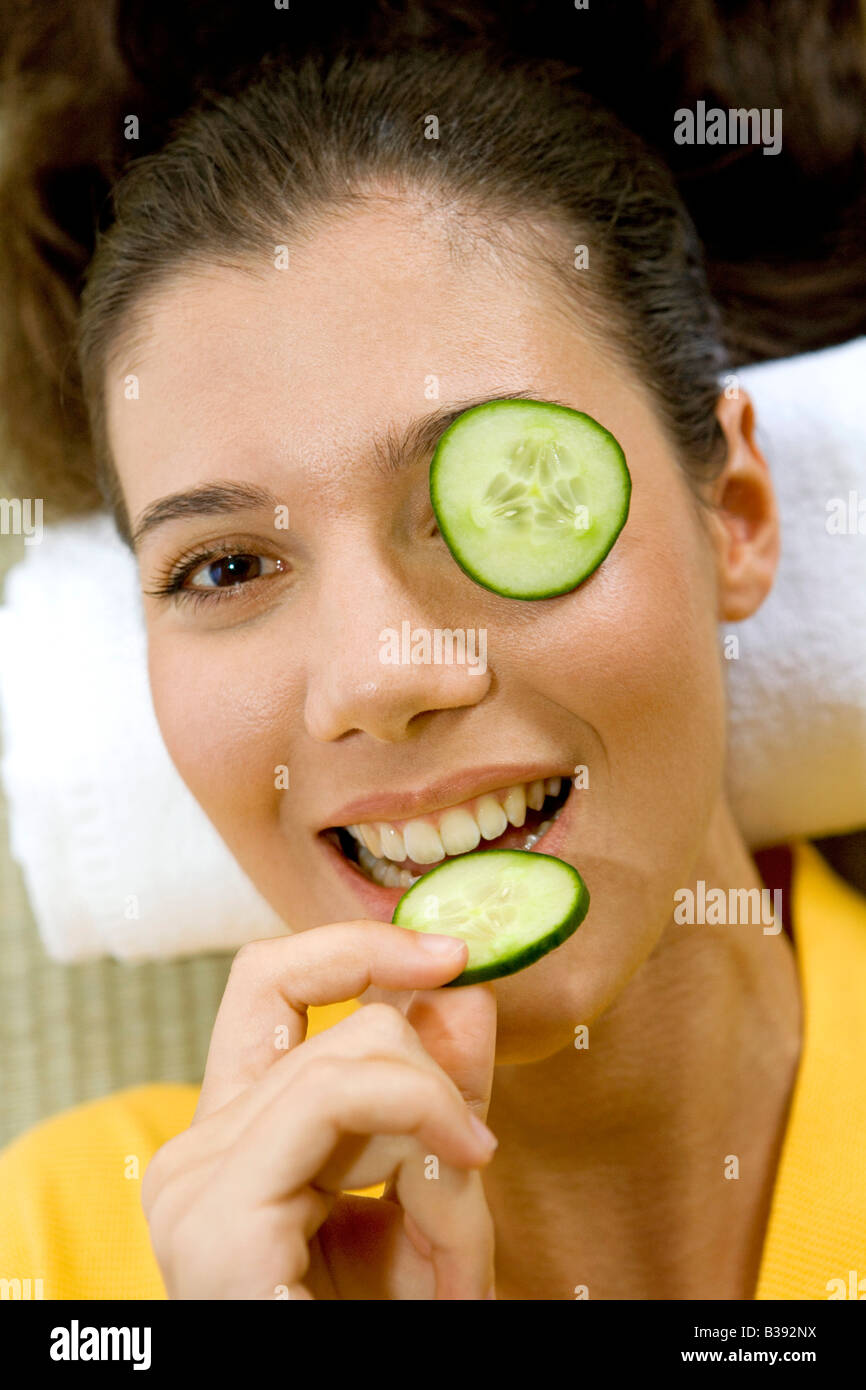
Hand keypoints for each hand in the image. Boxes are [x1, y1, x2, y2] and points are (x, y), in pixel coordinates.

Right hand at [141, 922, 497, 1298]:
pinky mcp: (217, 1215)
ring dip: (441, 1146)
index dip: (359, 950)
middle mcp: (197, 1152)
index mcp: (231, 1141)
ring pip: (358, 1057)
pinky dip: (421, 1143)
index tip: (453, 957)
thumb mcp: (423, 1204)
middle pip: (352, 1029)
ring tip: (461, 1264)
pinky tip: (455, 1254)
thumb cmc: (372, 1334)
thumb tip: (466, 986)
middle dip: (440, 1097)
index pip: (274, 983)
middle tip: (474, 1184)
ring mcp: (194, 1181)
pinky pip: (341, 1097)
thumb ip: (438, 1097)